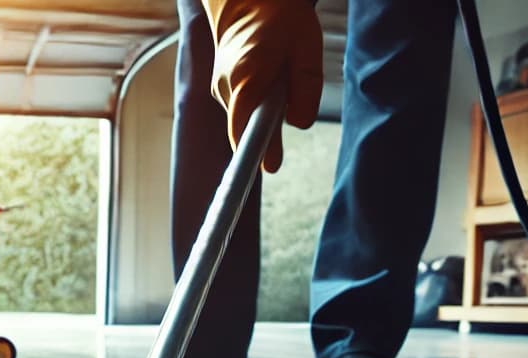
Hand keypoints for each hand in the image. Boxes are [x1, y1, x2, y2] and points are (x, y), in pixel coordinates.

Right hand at [203, 0, 323, 172]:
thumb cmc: (280, 19)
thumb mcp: (306, 46)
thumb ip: (306, 88)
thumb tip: (299, 124)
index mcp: (246, 78)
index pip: (244, 128)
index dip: (255, 153)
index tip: (268, 168)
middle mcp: (226, 89)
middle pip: (249, 128)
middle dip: (270, 127)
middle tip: (285, 100)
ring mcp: (221, 92)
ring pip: (247, 120)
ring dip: (266, 111)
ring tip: (277, 77)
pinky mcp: (222, 93)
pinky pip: (243, 111)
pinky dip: (258, 105)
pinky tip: (267, 81)